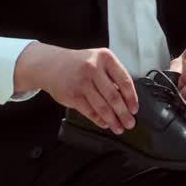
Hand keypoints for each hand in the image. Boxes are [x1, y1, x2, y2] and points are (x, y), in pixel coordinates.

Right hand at [15, 42, 138, 133]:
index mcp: (105, 58)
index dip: (132, 98)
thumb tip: (126, 100)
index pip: (124, 80)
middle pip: (114, 96)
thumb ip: (111, 76)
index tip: (135, 109)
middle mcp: (94, 68)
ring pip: (102, 106)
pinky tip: (105, 124)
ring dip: (113, 120)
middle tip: (130, 123)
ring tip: (119, 127)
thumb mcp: (98, 61)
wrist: (51, 64)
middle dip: (124, 113)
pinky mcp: (72, 95)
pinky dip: (99, 120)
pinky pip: (89, 111)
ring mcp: (82, 82)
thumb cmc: (79, 64)